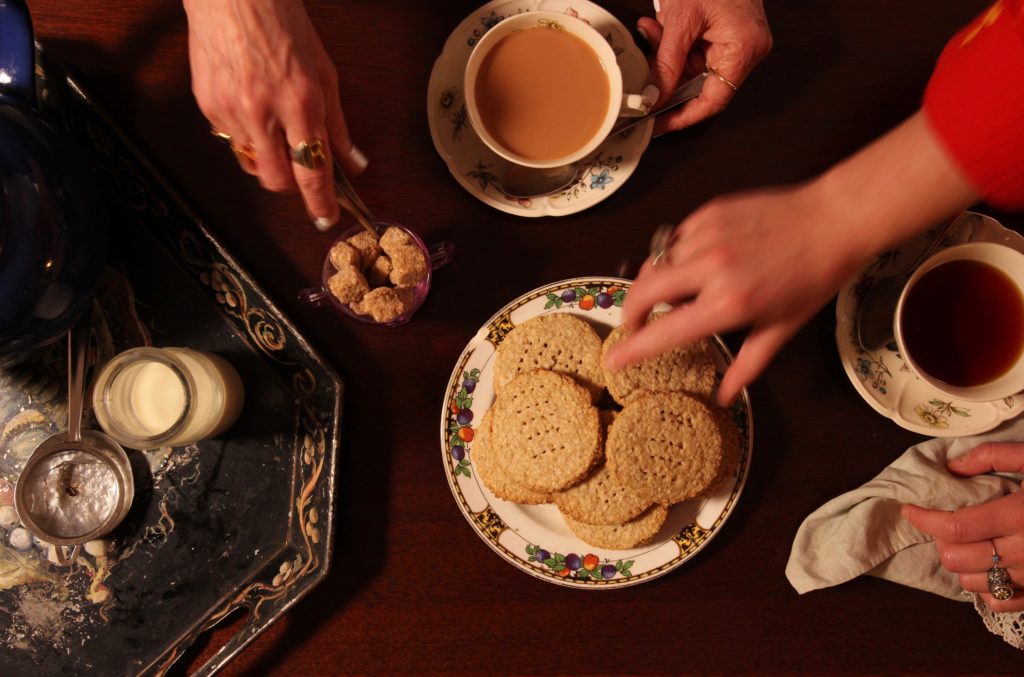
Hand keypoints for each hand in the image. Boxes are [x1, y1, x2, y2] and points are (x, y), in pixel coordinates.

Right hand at [183, 0, 366, 229]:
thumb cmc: (282, 24)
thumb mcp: (324, 72)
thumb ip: (338, 124)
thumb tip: (354, 163)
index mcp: (299, 100)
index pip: (311, 170)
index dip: (320, 201)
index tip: (326, 217)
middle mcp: (262, 111)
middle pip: (276, 181)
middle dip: (291, 187)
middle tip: (301, 173)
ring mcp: (230, 110)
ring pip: (252, 165)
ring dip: (269, 162)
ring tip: (275, 132)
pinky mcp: (207, 106)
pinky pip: (231, 141)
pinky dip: (246, 138)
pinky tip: (252, 110)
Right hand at [604, 181, 862, 406]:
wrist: (833, 219)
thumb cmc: (812, 277)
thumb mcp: (781, 329)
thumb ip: (746, 365)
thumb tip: (724, 398)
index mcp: (729, 304)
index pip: (665, 332)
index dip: (633, 349)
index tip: (612, 359)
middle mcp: (711, 268)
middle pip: (643, 291)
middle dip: (630, 311)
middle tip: (635, 323)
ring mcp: (707, 236)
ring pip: (657, 263)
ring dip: (657, 281)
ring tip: (675, 290)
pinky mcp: (708, 213)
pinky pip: (675, 240)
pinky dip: (676, 255)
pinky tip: (697, 261)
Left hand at [638, 0, 771, 133]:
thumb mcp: (681, 19)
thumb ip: (666, 63)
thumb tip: (655, 97)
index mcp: (744, 48)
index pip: (713, 101)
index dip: (682, 116)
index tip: (657, 125)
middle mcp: (747, 49)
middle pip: (700, 84)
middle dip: (668, 75)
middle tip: (645, 74)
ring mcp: (738, 41)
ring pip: (693, 67)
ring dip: (668, 54)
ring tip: (654, 30)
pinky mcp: (726, 33)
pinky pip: (696, 49)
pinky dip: (675, 42)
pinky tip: (660, 24)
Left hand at [901, 442, 1023, 612]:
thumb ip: (995, 457)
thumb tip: (954, 466)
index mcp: (1021, 516)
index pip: (954, 527)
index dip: (923, 519)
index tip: (910, 508)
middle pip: (956, 558)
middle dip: (940, 540)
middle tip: (943, 523)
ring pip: (973, 583)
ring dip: (960, 563)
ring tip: (967, 543)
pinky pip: (1001, 603)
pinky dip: (985, 587)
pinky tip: (989, 566)